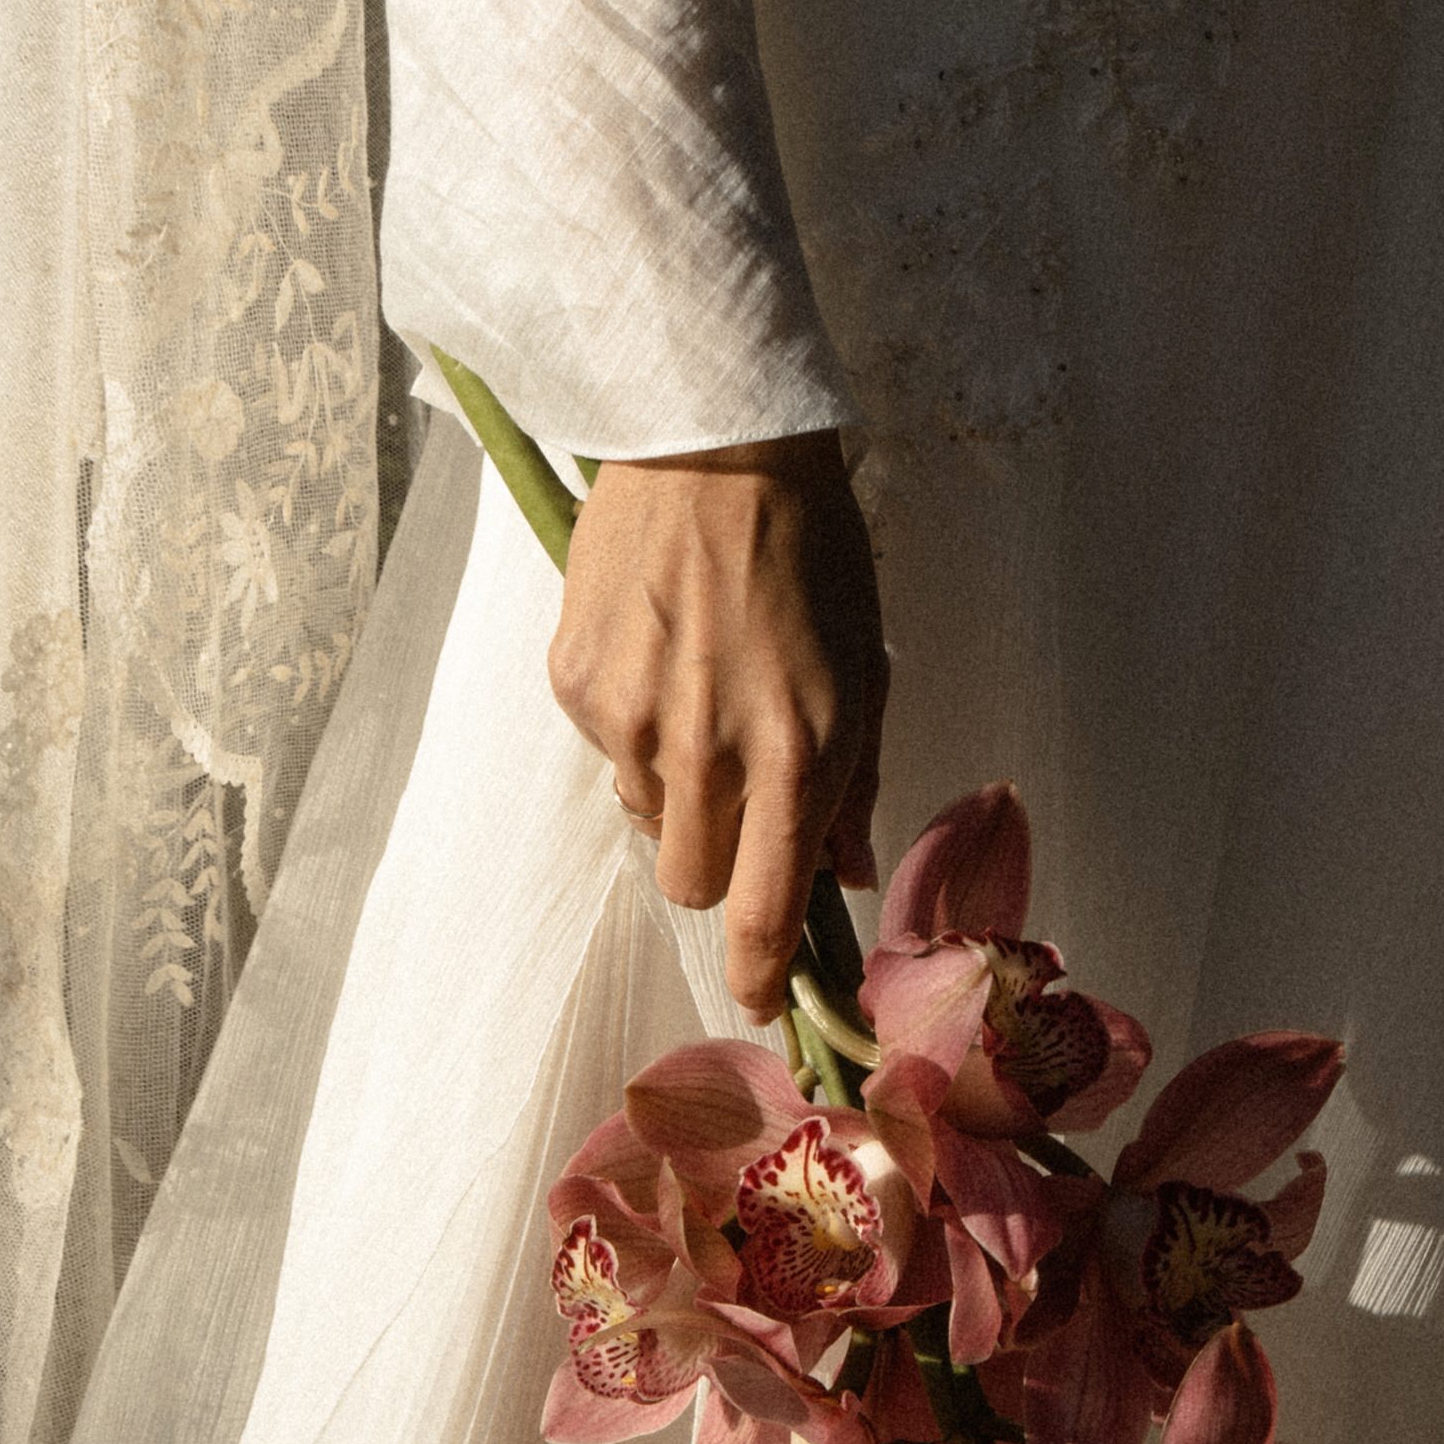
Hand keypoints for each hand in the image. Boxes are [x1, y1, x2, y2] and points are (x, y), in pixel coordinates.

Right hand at [549, 436, 887, 1019]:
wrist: (715, 443)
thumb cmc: (810, 553)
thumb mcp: (866, 669)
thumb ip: (856, 782)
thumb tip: (842, 873)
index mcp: (796, 754)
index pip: (762, 909)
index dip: (756, 972)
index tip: (758, 1000)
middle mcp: (708, 751)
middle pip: (691, 883)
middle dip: (716, 865)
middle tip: (736, 798)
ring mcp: (631, 719)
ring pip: (647, 817)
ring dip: (676, 788)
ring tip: (701, 694)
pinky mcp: (577, 681)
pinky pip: (606, 750)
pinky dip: (633, 726)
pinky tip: (660, 652)